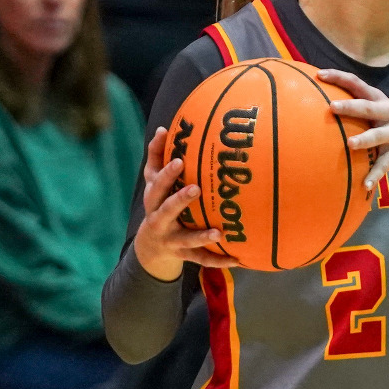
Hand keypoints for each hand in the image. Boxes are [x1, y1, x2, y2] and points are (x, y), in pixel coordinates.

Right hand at [132, 125, 234, 280]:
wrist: (150, 248)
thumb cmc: (158, 204)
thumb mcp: (153, 184)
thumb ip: (157, 157)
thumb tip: (164, 128)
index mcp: (153, 200)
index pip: (156, 184)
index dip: (166, 174)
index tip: (179, 161)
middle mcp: (159, 221)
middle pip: (166, 210)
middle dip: (180, 200)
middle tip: (196, 189)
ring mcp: (172, 240)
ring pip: (186, 240)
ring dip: (201, 236)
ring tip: (219, 232)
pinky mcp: (184, 256)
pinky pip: (202, 259)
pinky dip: (219, 260)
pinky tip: (238, 259)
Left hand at [324, 69, 388, 194]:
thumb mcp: (381, 114)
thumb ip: (360, 108)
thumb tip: (323, 104)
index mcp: (380, 101)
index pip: (358, 84)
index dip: (339, 78)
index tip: (319, 75)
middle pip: (368, 107)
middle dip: (350, 106)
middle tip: (332, 106)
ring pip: (378, 135)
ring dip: (364, 139)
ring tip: (350, 144)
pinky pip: (384, 165)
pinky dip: (375, 175)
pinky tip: (365, 185)